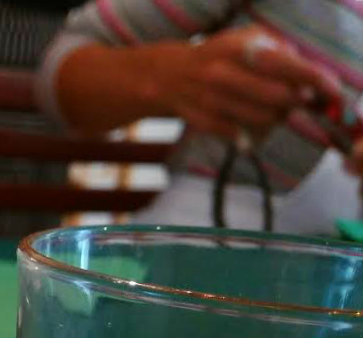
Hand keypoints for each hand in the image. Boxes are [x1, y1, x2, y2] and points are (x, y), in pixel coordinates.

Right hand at [155, 26, 339, 141]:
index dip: (317, 82)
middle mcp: (223, 74)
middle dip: (296, 102)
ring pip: (265, 119)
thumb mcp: (250, 40)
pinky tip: (248, 121)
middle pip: (281, 99)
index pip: (289, 68)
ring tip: (271, 108)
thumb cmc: (221, 56)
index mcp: (240, 49)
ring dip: (277, 117)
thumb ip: (282, 54)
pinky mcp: (204, 122)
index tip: (331, 93)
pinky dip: (253, 133)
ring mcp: (211, 100)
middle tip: (296, 100)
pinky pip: (243, 135)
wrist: (169, 76)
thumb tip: (309, 83)